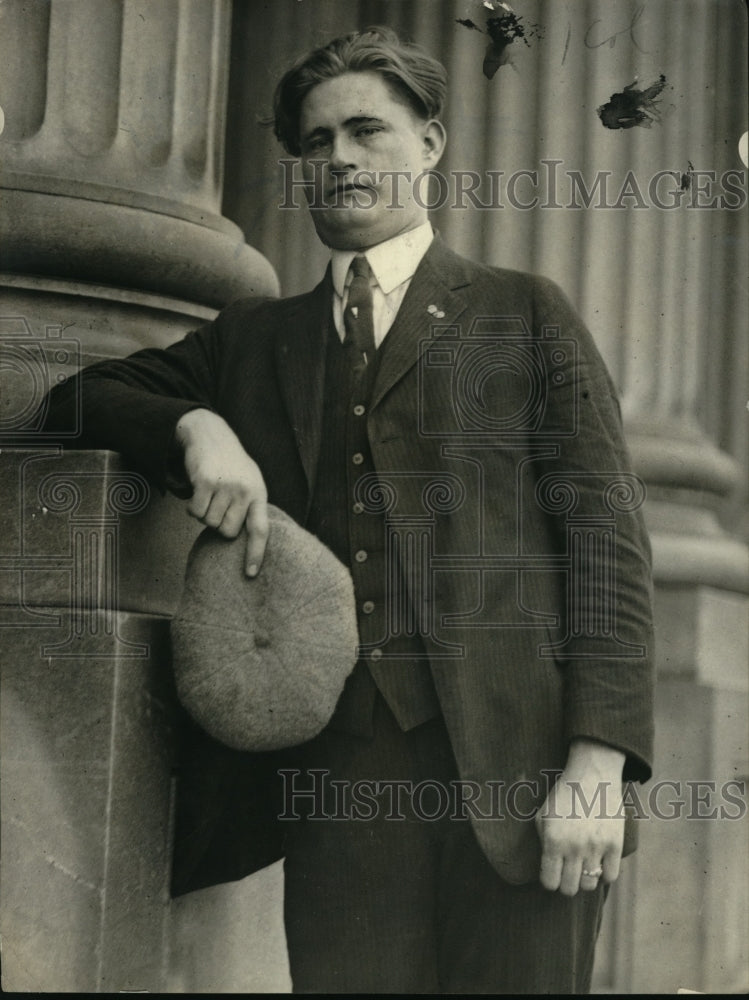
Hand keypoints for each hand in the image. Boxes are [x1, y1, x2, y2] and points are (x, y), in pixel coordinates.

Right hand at [175, 409, 268, 575]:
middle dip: (219, 524)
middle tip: (218, 505)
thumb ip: (250, 506)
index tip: (249, 573)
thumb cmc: (231, 464)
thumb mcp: (249, 480)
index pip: (260, 529)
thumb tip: (246, 540)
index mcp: (259, 493)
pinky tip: (198, 490)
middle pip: (227, 532)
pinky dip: (192, 506)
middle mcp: (245, 490)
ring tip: (210, 493)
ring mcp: (226, 486)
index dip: (255, 553)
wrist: (210, 434)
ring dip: (204, 512)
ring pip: (208, 523)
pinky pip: (195, 512)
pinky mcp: (206, 482)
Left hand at [536, 739, 625, 895]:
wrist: (592, 776)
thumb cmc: (563, 795)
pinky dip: (604, 873)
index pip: (549, 882)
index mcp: (553, 840)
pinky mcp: (615, 845)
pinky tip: (599, 862)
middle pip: (569, 889)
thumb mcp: (543, 815)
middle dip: (566, 883)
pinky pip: (611, 876)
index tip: (552, 873)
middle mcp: (574, 848)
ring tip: (583, 866)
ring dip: (585, 878)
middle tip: (568, 872)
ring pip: (589, 885)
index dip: (549, 880)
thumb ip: (543, 843)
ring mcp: (596, 848)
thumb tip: (548, 867)